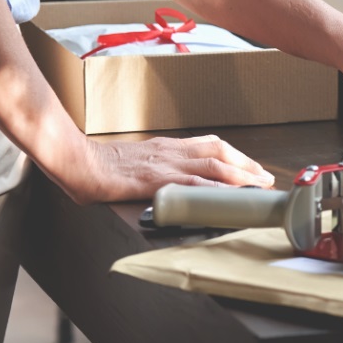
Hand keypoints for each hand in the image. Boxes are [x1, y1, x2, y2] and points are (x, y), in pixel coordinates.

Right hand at [63, 134, 275, 204]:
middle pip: (218, 151)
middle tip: (265, 177)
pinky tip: (228, 196)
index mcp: (165, 147)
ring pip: (213, 164)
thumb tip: (167, 183)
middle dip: (245, 164)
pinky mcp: (157, 179)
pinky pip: (193, 183)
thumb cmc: (98, 166)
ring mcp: (165, 164)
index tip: (250, 167)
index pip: (208, 145)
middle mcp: (170, 151)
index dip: (233, 156)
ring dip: (240, 175)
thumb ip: (153, 169)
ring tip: (258, 186)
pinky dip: (215, 189)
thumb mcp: (134, 163)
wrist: (77, 161)